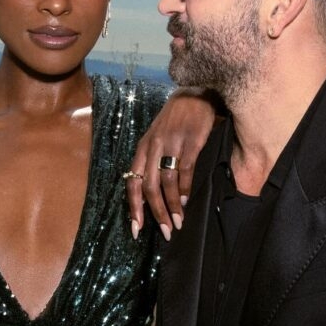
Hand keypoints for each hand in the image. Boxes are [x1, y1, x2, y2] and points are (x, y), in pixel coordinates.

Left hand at [126, 88, 217, 240]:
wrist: (193, 94)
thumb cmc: (174, 121)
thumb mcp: (155, 139)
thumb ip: (151, 162)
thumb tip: (151, 195)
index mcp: (142, 148)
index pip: (132, 183)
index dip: (134, 208)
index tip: (137, 230)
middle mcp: (153, 147)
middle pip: (149, 187)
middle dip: (156, 213)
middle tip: (166, 232)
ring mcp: (171, 144)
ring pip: (167, 182)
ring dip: (172, 205)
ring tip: (179, 221)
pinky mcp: (191, 142)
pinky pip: (185, 171)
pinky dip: (185, 188)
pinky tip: (186, 200)